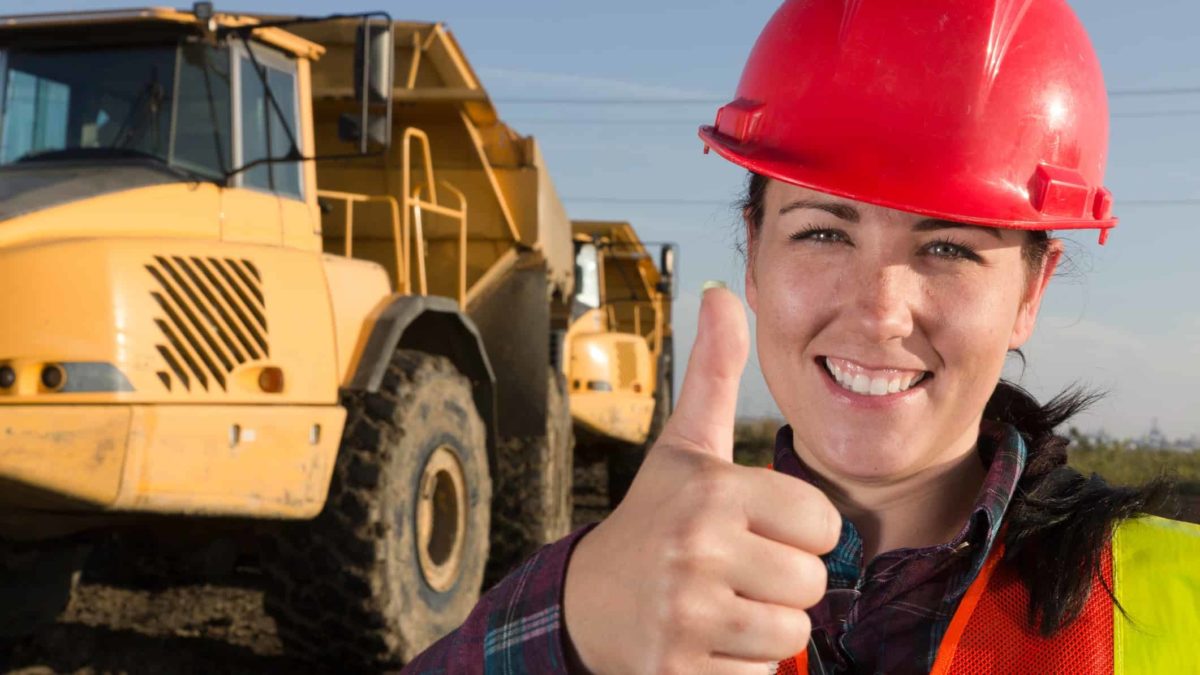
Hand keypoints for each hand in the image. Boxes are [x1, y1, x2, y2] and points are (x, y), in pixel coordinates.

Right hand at [563, 285, 840, 673]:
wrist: (587, 601)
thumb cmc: (653, 518)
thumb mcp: (685, 446)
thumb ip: (714, 373)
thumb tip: (721, 293)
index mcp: (711, 490)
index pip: (823, 524)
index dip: (798, 531)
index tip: (754, 528)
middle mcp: (696, 549)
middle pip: (813, 583)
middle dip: (784, 583)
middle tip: (736, 571)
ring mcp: (685, 614)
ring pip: (792, 635)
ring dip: (765, 627)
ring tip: (721, 604)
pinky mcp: (678, 670)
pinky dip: (740, 665)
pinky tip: (705, 640)